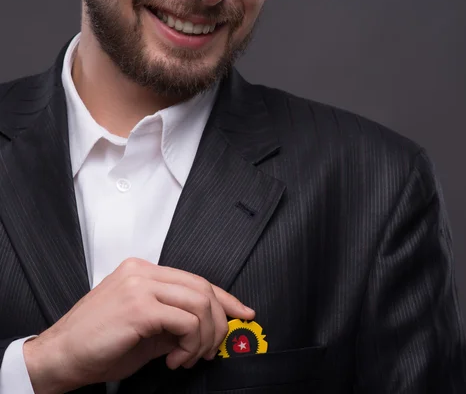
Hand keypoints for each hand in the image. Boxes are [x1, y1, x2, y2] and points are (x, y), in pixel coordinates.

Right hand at [23, 258, 254, 393]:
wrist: (59, 357)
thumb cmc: (98, 344)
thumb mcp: (145, 330)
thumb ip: (175, 322)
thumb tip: (208, 329)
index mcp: (143, 271)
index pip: (196, 280)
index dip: (225, 299)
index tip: (242, 314)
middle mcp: (142, 271)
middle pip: (203, 289)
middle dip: (218, 323)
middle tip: (211, 349)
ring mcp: (140, 285)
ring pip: (200, 303)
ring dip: (205, 336)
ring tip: (190, 357)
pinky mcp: (139, 307)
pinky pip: (186, 322)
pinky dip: (191, 344)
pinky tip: (175, 359)